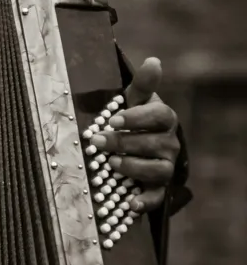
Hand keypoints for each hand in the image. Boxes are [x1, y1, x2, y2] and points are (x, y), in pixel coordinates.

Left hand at [89, 57, 179, 212]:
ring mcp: (164, 167)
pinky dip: (143, 202)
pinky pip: (155, 197)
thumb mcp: (134, 100)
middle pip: (154, 143)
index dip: (137, 118)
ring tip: (110, 164)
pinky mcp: (157, 188)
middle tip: (96, 141)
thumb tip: (153, 60)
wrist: (139, 149)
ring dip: (133, 166)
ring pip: (157, 169)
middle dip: (124, 142)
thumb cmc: (132, 120)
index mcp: (162, 120)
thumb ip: (142, 84)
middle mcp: (169, 144)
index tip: (113, 119)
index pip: (158, 116)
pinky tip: (129, 203)